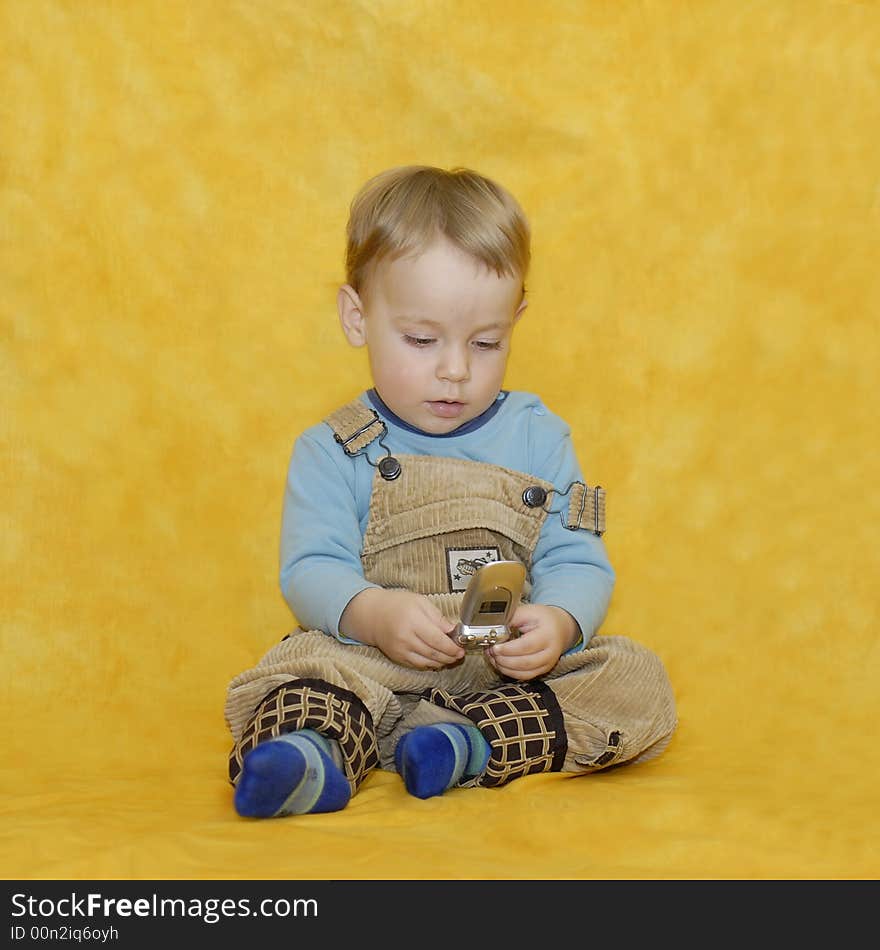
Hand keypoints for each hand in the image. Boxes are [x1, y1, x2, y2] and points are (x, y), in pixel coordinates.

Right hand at [339, 588, 464, 669]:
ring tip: (451, 658)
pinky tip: (437, 660)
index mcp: (413, 621)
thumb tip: (453, 630)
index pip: (437, 639)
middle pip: (434, 653)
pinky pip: (418, 665)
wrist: (372, 615)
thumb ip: (437, 616)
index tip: (461, 648)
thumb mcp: (420, 602)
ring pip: (427, 662)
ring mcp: (401, 650)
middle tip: (459, 654)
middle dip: (450, 656)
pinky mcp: (397, 657)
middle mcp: (406, 637)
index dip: (452, 647)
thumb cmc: (397, 604)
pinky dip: (430, 664)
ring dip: (442, 662)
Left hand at [486, 604, 579, 680]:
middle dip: (504, 660)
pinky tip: (501, 664)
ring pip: (524, 673)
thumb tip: (493, 625)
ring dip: (505, 668)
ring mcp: (548, 664)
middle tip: (491, 652)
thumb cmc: (543, 618)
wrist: (560, 627)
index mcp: (548, 634)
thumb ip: (511, 617)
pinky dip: (510, 672)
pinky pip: (525, 677)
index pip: (526, 646)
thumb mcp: (529, 611)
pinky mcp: (543, 670)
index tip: (494, 646)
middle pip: (525, 662)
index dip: (508, 649)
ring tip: (493, 657)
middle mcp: (551, 652)